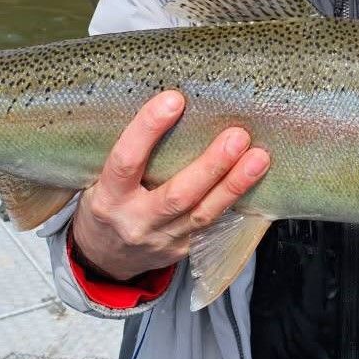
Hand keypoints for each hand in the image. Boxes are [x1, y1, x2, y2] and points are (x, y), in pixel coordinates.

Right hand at [70, 90, 269, 280]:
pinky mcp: (184, 249)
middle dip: (211, 165)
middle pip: (177, 195)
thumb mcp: (100, 179)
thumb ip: (129, 153)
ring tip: (259, 158)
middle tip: (237, 136)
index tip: (174, 100)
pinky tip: (255, 180)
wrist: (105, 258)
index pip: (126, 161)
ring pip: (204, 214)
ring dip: (234, 185)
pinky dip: (235, 200)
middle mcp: (135, 222)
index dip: (148, 130)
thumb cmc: (108, 203)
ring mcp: (162, 240)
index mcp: (108, 198)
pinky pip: (213, 225)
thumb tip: (169, 103)